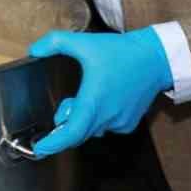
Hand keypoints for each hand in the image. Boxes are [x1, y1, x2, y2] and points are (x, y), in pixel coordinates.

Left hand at [27, 28, 171, 155]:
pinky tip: (101, 100)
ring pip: (91, 130)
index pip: (71, 134)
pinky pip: (106, 127)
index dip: (53, 144)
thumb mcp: (84, 42)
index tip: (39, 149)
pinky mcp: (129, 123)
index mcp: (93, 102)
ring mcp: (119, 123)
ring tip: (81, 98)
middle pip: (77, 133)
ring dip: (81, 119)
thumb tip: (34, 50)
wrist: (155, 58)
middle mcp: (106, 117)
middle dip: (65, 125)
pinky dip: (97, 119)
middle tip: (62, 108)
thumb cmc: (121, 52)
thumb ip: (55, 42)